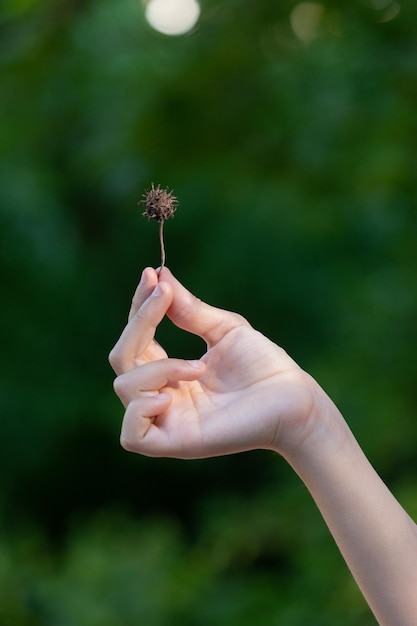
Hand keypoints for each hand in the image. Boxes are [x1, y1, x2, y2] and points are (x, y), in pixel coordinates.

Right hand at [109, 267, 330, 459]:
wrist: (294, 398)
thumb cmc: (265, 366)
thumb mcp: (225, 329)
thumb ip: (189, 310)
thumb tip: (160, 275)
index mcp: (172, 372)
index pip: (136, 339)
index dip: (138, 308)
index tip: (151, 275)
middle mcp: (165, 396)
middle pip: (122, 359)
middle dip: (139, 324)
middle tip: (163, 297)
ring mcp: (169, 420)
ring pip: (125, 387)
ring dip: (157, 368)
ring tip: (198, 368)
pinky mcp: (177, 443)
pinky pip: (132, 435)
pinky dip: (141, 409)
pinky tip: (170, 396)